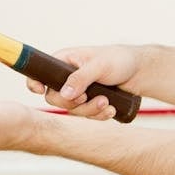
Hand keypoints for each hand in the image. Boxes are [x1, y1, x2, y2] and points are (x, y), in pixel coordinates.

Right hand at [26, 45, 145, 119]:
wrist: (139, 71)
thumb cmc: (118, 59)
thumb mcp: (99, 65)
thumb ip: (80, 79)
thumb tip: (64, 94)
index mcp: (62, 62)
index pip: (39, 73)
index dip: (35, 83)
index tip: (40, 91)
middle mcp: (65, 78)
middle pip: (54, 98)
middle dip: (72, 103)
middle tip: (87, 98)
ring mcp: (77, 91)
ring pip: (72, 109)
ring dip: (89, 110)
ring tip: (107, 103)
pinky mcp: (88, 102)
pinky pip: (86, 115)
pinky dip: (98, 115)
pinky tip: (111, 110)